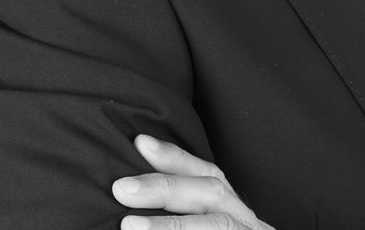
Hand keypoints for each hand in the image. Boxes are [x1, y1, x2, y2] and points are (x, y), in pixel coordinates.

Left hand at [111, 135, 275, 229]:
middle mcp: (243, 218)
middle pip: (210, 192)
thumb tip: (133, 194)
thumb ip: (184, 204)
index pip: (206, 173)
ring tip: (130, 226)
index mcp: (231, 206)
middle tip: (122, 189)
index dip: (174, 156)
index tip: (141, 143)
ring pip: (215, 226)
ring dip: (170, 226)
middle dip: (165, 187)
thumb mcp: (205, 217)